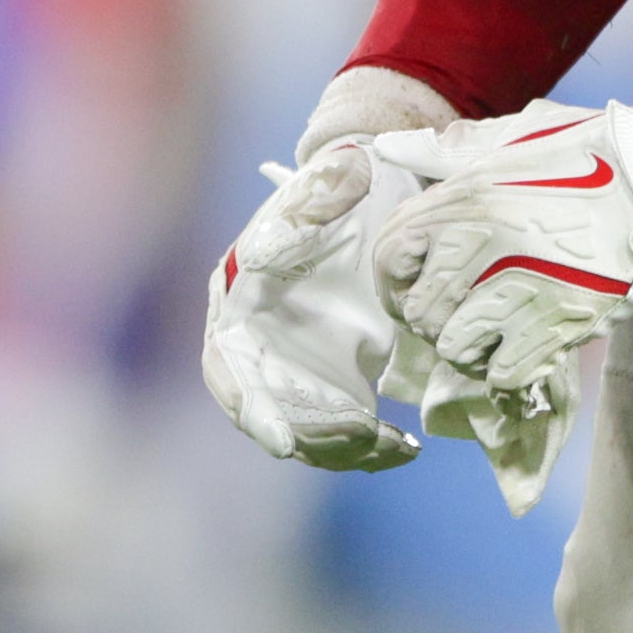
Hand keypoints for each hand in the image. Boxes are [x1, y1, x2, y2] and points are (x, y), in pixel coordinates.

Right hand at [195, 67, 465, 471]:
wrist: (376, 202)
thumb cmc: (341, 189)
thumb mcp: (329, 186)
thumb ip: (306, 207)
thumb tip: (263, 251)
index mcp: (238, 300)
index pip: (228, 365)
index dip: (250, 407)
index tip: (281, 443)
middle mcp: (258, 346)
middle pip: (271, 412)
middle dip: (313, 435)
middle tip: (363, 440)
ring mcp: (296, 370)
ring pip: (309, 431)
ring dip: (347, 447)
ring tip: (394, 444)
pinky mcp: (334, 385)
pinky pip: (344, 430)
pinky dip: (371, 446)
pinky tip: (404, 445)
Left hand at [369, 11, 632, 404]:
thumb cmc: (593, 150)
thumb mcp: (516, 134)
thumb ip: (447, 148)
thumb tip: (387, 149)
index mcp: (467, 194)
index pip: (392, 253)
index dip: (397, 276)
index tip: (417, 283)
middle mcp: (486, 241)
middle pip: (421, 311)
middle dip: (437, 318)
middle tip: (465, 311)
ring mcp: (524, 284)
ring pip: (458, 347)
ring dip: (473, 346)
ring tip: (496, 329)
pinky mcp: (564, 321)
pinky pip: (504, 371)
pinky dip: (509, 368)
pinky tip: (525, 344)